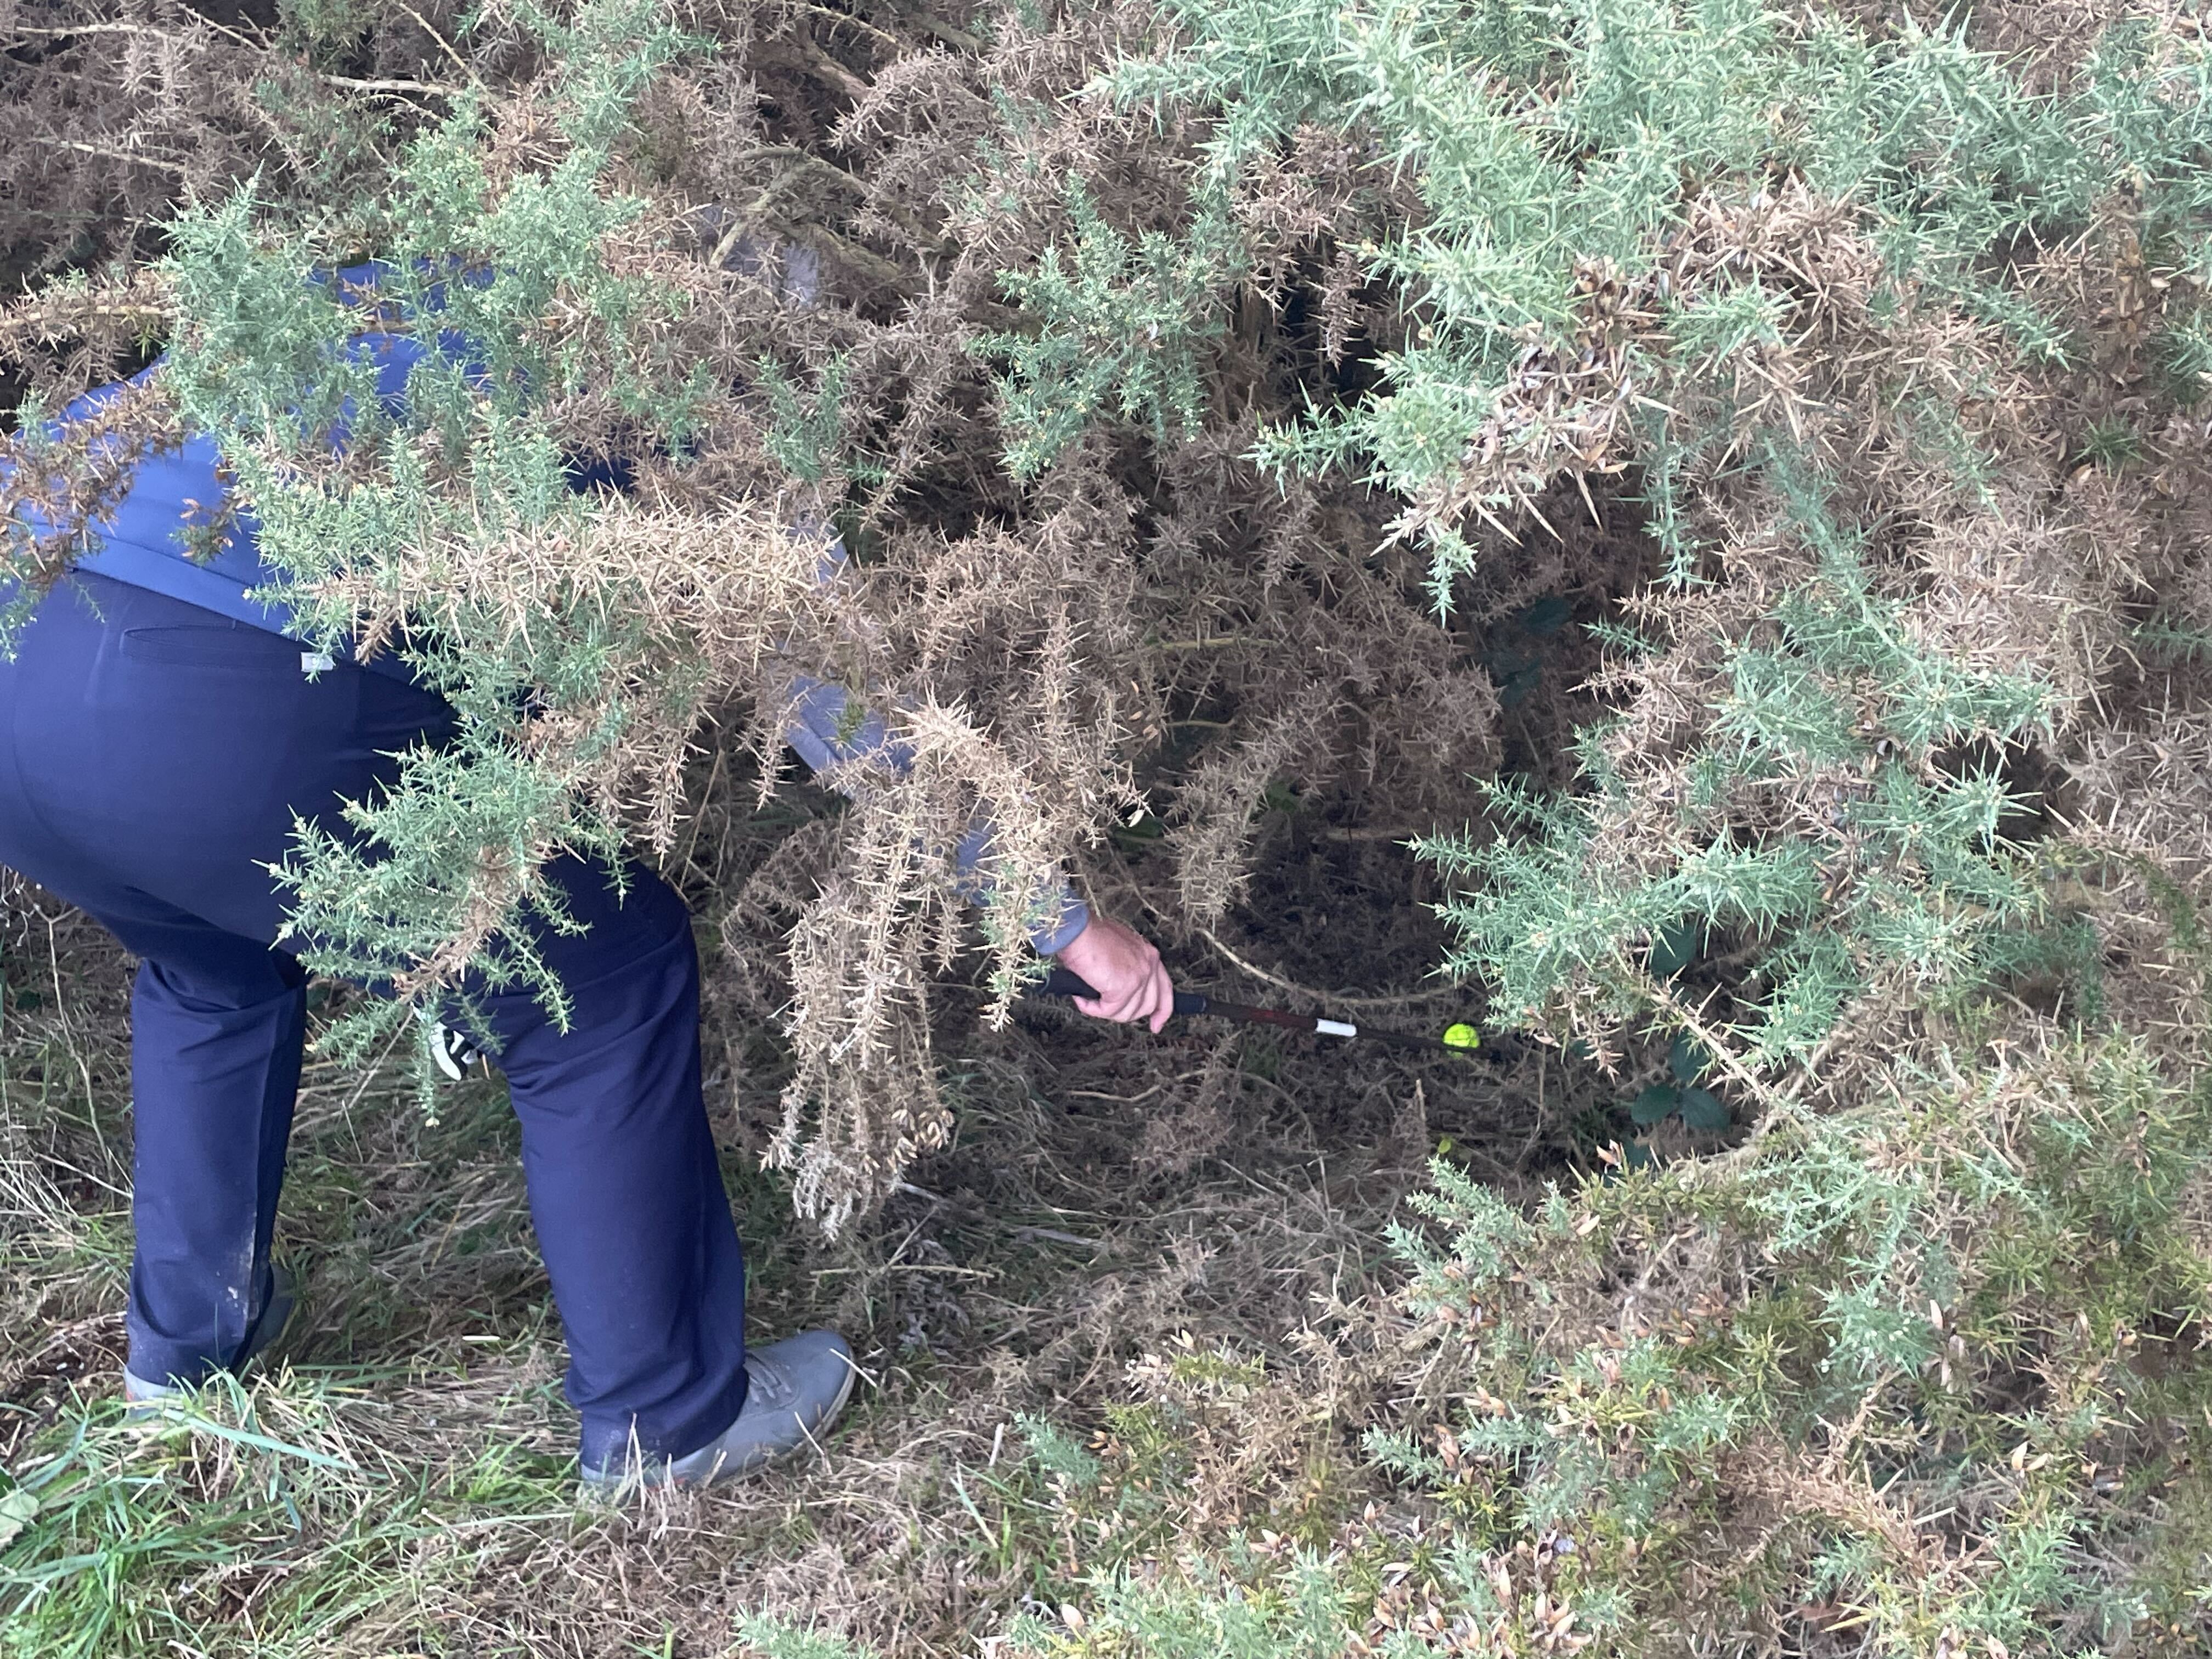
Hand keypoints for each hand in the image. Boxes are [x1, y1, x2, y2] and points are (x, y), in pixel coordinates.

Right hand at [1054, 913, 1174, 1033]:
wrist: (1077, 930)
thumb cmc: (1088, 935)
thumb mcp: (1117, 950)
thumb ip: (1126, 967)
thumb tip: (1118, 989)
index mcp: (1149, 955)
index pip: (1165, 989)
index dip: (1162, 1010)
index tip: (1156, 1025)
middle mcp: (1149, 965)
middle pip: (1148, 1005)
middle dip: (1128, 1014)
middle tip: (1108, 1012)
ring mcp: (1138, 977)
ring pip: (1127, 1012)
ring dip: (1105, 1011)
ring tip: (1088, 998)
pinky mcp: (1123, 988)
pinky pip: (1109, 1011)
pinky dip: (1092, 1009)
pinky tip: (1082, 998)